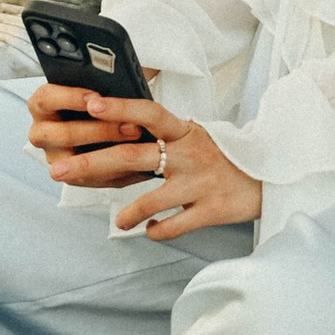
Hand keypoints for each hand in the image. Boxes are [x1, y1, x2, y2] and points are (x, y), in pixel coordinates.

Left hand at [26, 85, 263, 237]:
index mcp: (185, 131)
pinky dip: (156, 230)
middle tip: (59, 171)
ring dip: (126, 212)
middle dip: (91, 164)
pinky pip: (173, 226)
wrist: (276, 175)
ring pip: (149, 199)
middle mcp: (189, 153)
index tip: (88, 104)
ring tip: (119, 221)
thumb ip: (164, 136)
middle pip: (132, 156)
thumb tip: (120, 131)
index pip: (147, 113)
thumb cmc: (228, 156)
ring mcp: (199, 183)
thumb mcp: (198, 135)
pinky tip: (151, 230)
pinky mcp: (211, 209)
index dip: (118, 108)